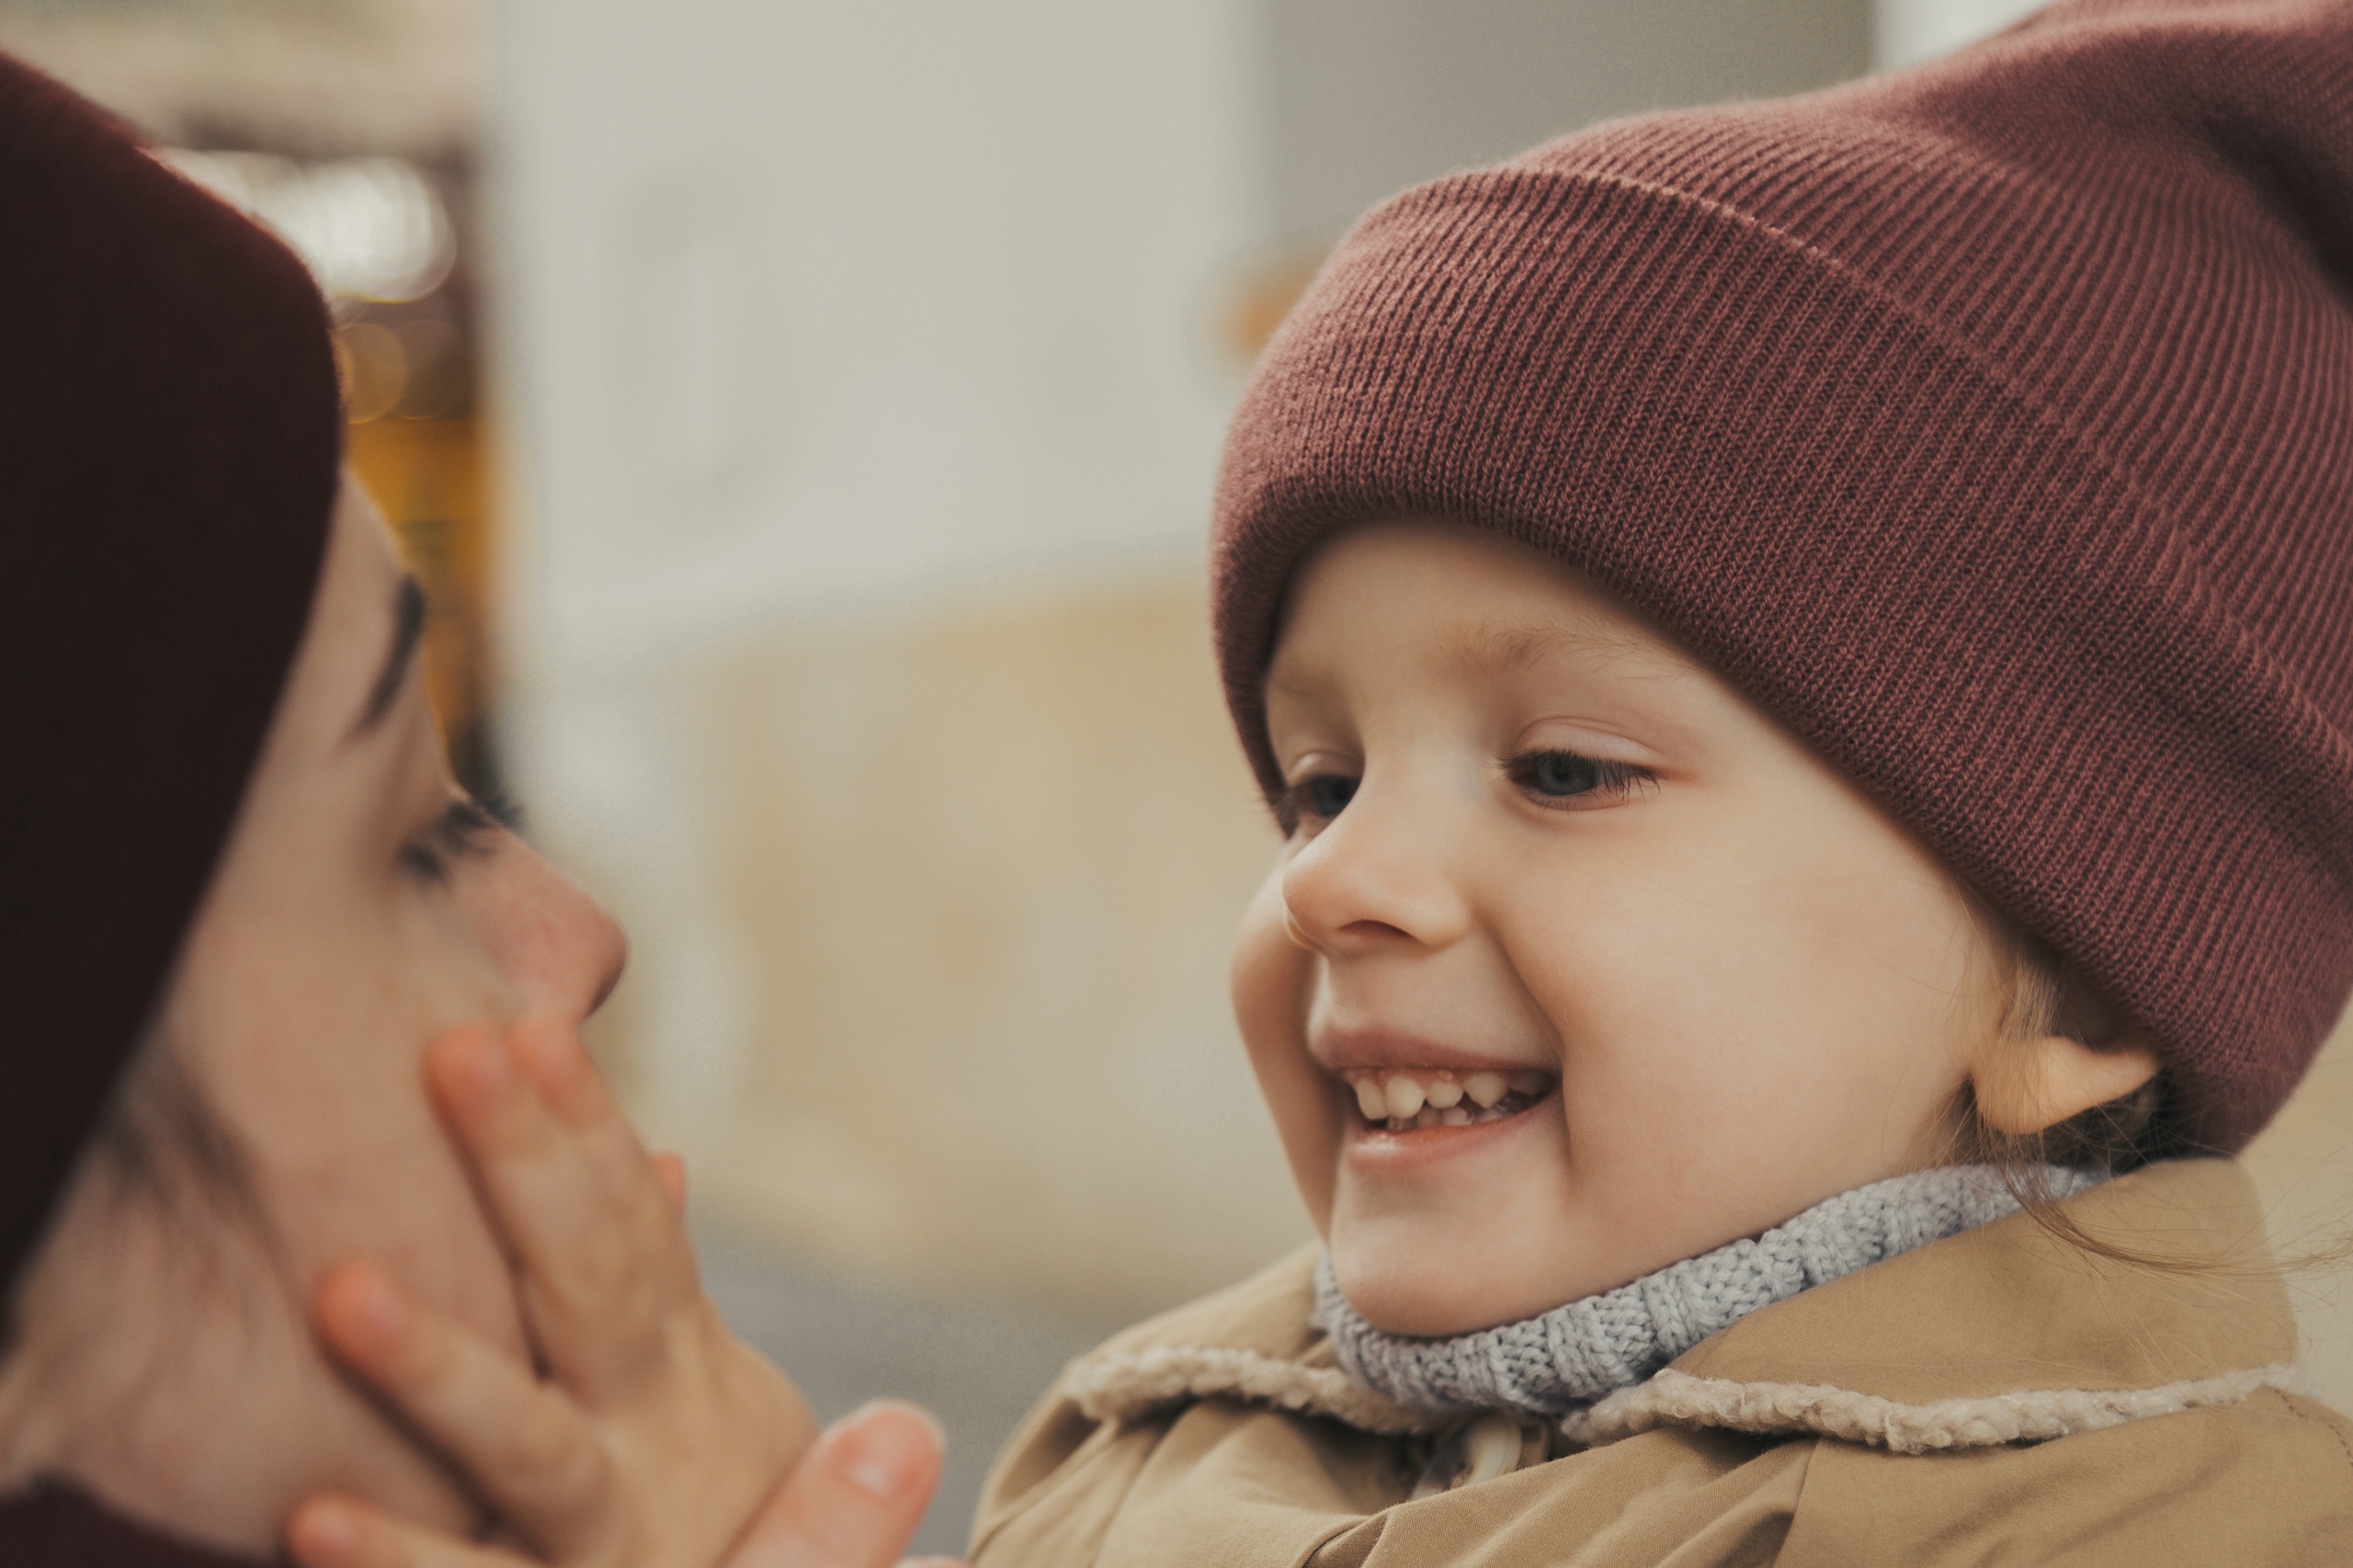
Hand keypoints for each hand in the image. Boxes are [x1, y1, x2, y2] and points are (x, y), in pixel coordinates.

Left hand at [279, 1017, 945, 1567]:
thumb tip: (662, 1161)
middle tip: (458, 1054)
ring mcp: (609, 1533)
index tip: (528, 1025)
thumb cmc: (727, 1515)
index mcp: (678, 1366)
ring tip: (347, 1293)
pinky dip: (399, 1562)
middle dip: (530, 1169)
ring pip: (528, 1446)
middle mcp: (653, 1433)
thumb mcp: (723, 1401)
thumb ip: (666, 1296)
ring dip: (445, 1372)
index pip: (634, 1220)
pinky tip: (310, 1517)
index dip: (584, 1124)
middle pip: (592, 1284)